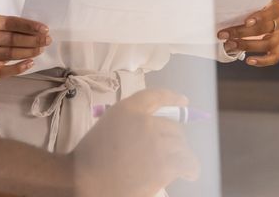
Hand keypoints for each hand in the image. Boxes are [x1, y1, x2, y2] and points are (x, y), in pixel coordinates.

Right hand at [0, 14, 50, 79]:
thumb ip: (15, 28)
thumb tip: (39, 31)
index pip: (9, 22)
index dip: (28, 25)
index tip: (43, 29)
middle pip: (10, 38)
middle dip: (32, 40)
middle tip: (45, 40)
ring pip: (8, 53)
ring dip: (28, 52)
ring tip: (39, 50)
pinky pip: (3, 71)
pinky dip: (19, 67)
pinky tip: (29, 63)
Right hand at [73, 89, 199, 195]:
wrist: (87, 181)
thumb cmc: (90, 157)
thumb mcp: (107, 125)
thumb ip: (129, 121)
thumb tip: (152, 129)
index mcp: (128, 109)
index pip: (156, 97)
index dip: (172, 98)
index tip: (184, 101)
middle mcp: (145, 122)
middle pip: (173, 126)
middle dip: (173, 138)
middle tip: (168, 151)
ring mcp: (156, 144)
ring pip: (180, 145)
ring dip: (180, 154)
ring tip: (180, 165)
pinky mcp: (164, 165)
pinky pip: (187, 162)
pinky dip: (191, 168)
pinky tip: (189, 173)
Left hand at [218, 0, 278, 66]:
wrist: (254, 11)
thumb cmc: (248, 5)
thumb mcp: (246, 1)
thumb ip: (241, 5)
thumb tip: (223, 15)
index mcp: (275, 5)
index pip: (272, 11)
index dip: (260, 17)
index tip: (246, 22)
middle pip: (266, 28)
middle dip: (243, 32)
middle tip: (226, 34)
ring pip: (268, 43)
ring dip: (248, 45)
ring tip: (232, 45)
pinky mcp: (277, 47)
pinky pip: (274, 57)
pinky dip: (262, 61)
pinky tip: (249, 60)